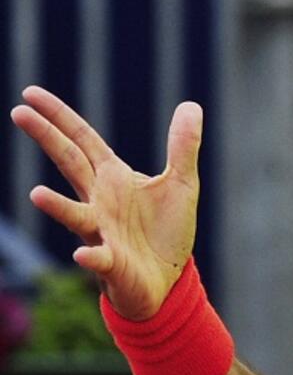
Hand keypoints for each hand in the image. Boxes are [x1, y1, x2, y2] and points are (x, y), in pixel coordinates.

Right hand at [10, 86, 202, 319]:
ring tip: (35, 194)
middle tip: (18, 113)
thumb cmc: (166, 231)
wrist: (168, 280)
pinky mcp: (113, 263)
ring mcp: (102, 232)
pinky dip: (90, 255)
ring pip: (75, 215)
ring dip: (57, 206)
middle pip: (70, 163)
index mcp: (113, 178)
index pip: (82, 140)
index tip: (30, 93)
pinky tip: (83, 253)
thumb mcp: (181, 183)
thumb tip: (191, 105)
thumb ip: (183, 146)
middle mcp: (100, 201)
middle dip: (47, 139)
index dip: (59, 117)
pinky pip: (98, 258)